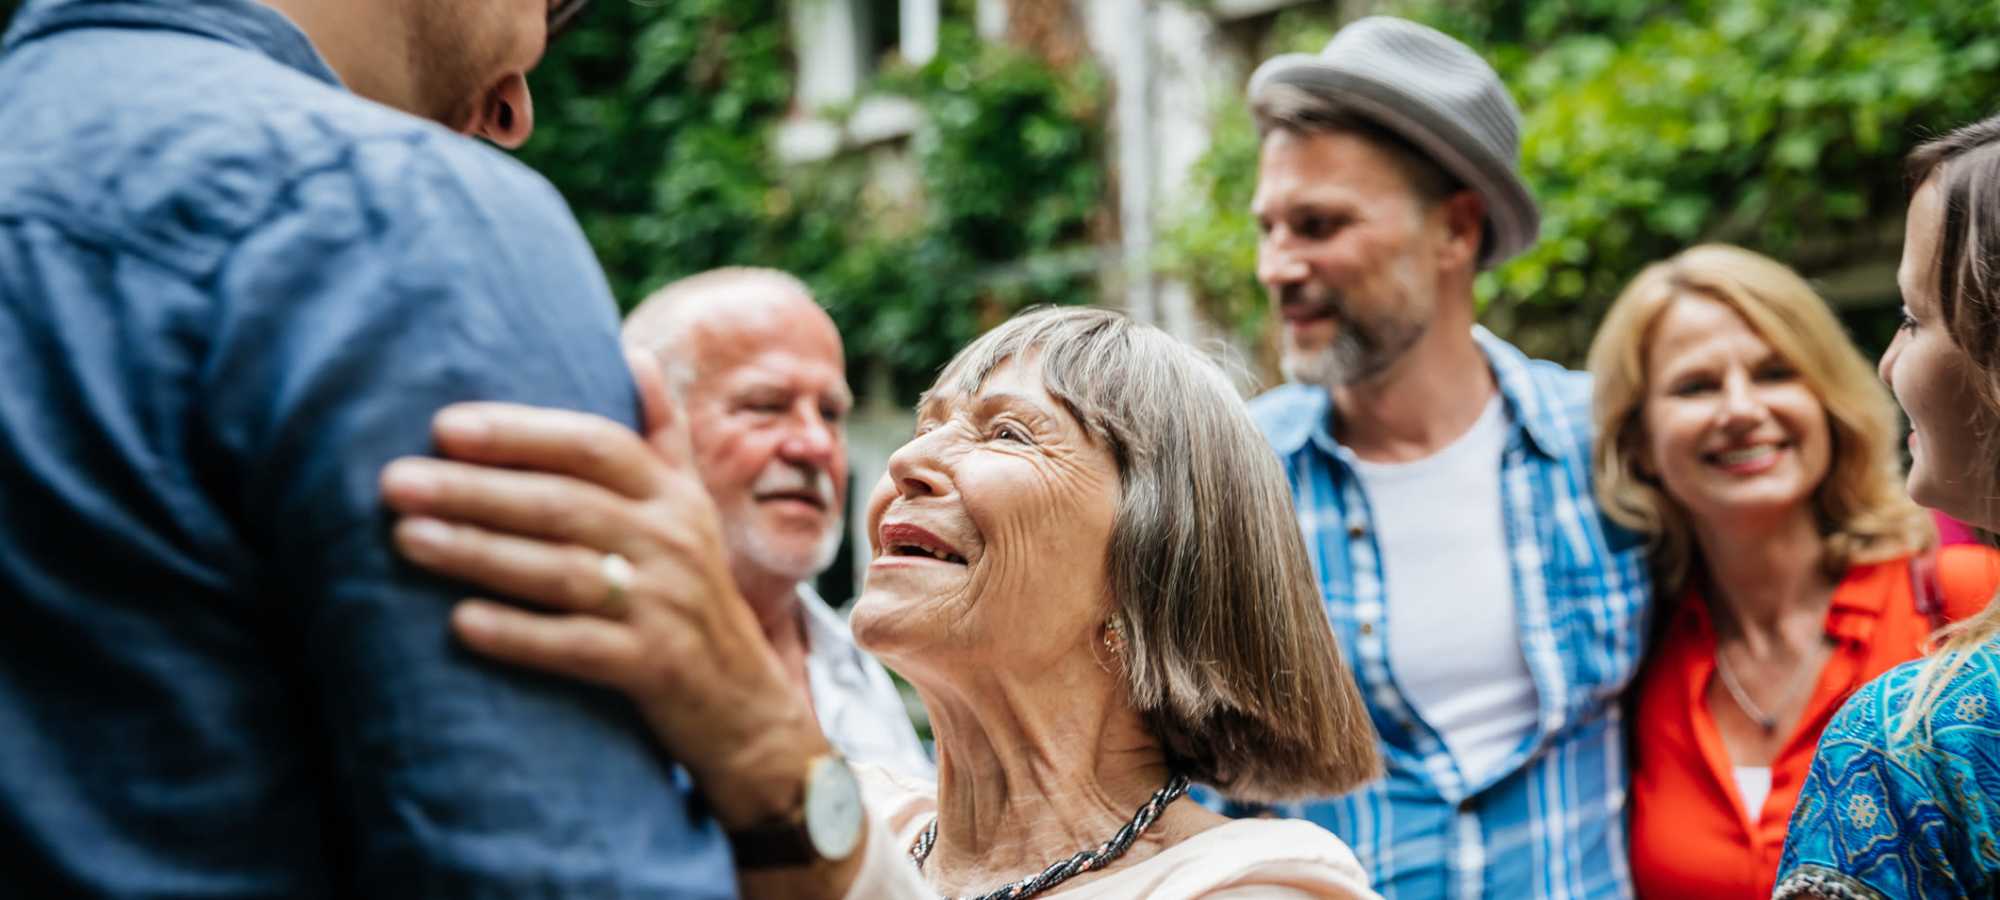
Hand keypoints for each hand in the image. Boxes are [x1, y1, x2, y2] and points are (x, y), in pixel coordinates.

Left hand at [379, 351, 828, 827]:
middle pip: (564, 504)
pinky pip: (577, 647)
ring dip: (480, 554)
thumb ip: (660, 435)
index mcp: (672, 496)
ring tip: (407, 538)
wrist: (743, 702)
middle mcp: (672, 542)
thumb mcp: (691, 508)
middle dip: (475, 490)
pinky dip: (519, 634)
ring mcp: (664, 605)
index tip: (444, 426)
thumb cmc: (694, 591)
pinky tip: (461, 623)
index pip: (595, 445)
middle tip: (394, 481)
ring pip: (562, 571)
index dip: (521, 432)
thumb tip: (634, 353)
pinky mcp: (652, 667)